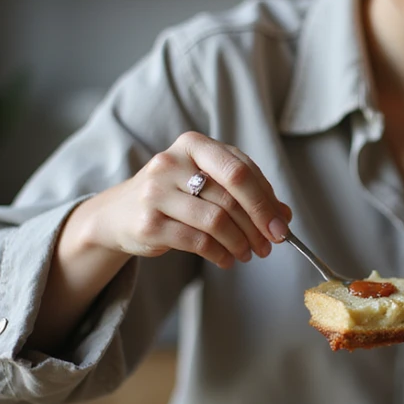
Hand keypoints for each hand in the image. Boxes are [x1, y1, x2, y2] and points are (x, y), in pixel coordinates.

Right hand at [82, 131, 292, 268]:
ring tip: (250, 254)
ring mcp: (156, 192)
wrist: (118, 213)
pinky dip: (220, 253)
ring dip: (241, 242)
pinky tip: (228, 259)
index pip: (241, 170)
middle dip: (258, 223)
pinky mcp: (148, 223)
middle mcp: (171, 163)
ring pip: (217, 220)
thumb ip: (245, 192)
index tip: (282, 224)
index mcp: (193, 144)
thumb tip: (284, 215)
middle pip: (231, 195)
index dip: (267, 200)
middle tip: (271, 243)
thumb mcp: (207, 182)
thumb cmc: (174, 195)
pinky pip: (197, 241)